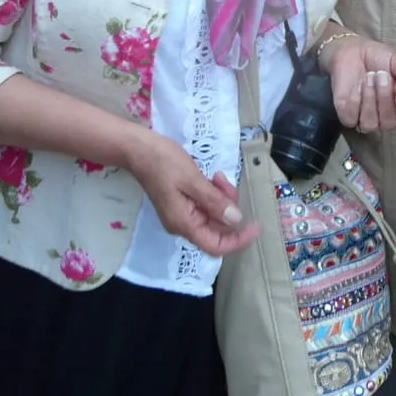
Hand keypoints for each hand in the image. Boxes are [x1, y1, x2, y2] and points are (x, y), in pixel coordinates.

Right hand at [126, 130, 260, 255]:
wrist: (138, 149)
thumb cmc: (163, 162)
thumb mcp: (192, 179)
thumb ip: (214, 201)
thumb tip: (235, 220)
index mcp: (183, 224)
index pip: (216, 246)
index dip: (238, 240)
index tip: (256, 225)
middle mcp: (183, 225)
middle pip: (217, 228)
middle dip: (228, 207)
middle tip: (225, 182)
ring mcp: (182, 214)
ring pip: (214, 215)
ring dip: (222, 197)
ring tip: (217, 177)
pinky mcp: (183, 203)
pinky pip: (206, 205)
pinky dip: (213, 193)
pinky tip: (212, 178)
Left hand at [323, 33, 395, 131]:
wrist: (351, 51)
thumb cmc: (376, 57)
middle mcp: (387, 116)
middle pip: (390, 123)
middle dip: (385, 98)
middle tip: (381, 75)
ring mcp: (367, 119)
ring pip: (371, 123)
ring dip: (370, 98)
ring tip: (368, 77)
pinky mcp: (348, 117)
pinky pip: (352, 118)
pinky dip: (354, 101)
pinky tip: (355, 87)